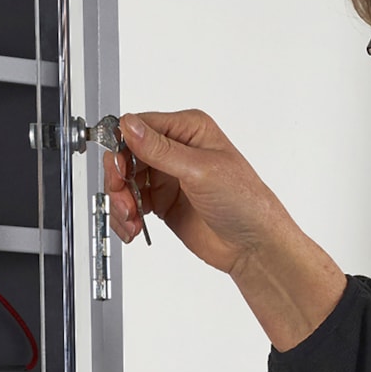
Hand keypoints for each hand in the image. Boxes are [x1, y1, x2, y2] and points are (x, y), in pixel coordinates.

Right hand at [105, 109, 347, 350]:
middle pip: (125, 156)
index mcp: (188, 131)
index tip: (117, 169)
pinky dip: (125, 217)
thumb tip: (130, 126)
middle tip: (123, 199)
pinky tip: (135, 227)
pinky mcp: (160, 201)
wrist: (252, 245)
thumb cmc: (244, 202)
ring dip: (120, 203)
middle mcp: (175, 150)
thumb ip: (161, 149)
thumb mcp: (200, 170)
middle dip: (118, 180)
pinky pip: (129, 203)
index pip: (138, 127)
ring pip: (123, 182)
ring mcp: (166, 176)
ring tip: (131, 220)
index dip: (121, 147)